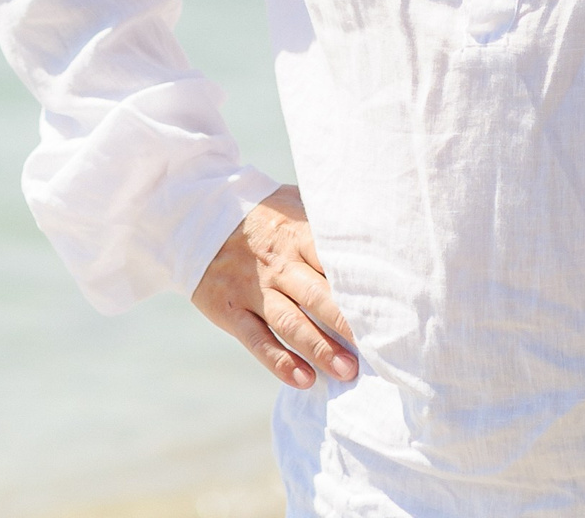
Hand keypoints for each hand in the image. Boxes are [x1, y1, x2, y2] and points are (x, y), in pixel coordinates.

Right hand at [191, 184, 357, 389]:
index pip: (334, 261)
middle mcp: (277, 263)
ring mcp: (252, 288)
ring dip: (320, 349)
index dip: (361, 284)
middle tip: (377, 348)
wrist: (195, 215)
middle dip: (347, 324)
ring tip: (347, 371)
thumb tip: (376, 234)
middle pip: (317, 295)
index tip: (389, 306)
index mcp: (296, 235)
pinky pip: (257, 339)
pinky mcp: (230, 310)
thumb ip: (326, 222)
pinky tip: (304, 379)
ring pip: (290, 322)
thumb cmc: (260, 214)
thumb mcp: (292, 204)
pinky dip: (280, 362)